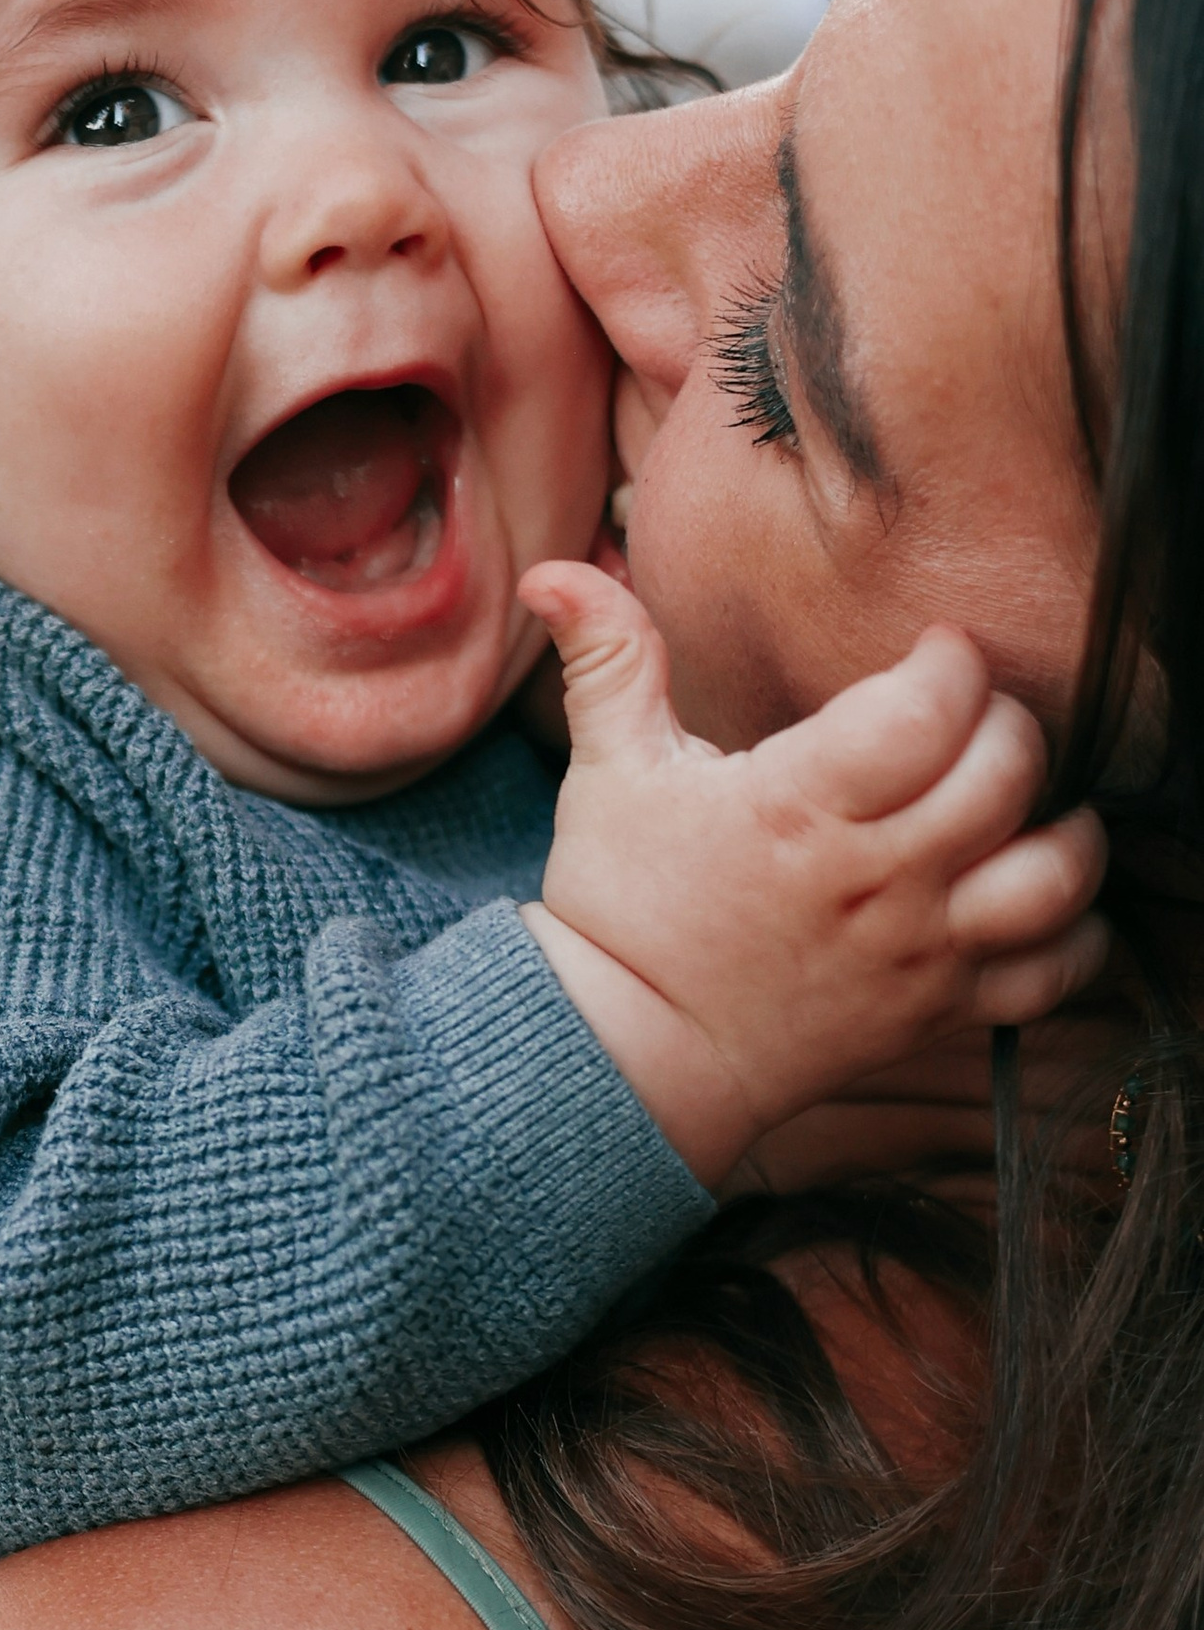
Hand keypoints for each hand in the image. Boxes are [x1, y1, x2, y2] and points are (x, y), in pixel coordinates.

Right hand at [515, 564, 1109, 1192]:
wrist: (628, 1054)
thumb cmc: (623, 908)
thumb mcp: (609, 772)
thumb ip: (608, 660)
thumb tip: (555, 574)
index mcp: (797, 806)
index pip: (928, 707)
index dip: (950, 660)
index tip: (933, 654)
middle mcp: (874, 878)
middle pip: (1006, 772)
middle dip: (1008, 723)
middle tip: (972, 721)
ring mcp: (916, 950)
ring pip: (1053, 874)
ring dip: (1066, 827)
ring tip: (1029, 805)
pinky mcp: (938, 1010)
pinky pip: (1053, 974)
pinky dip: (1073, 934)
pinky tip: (1036, 896)